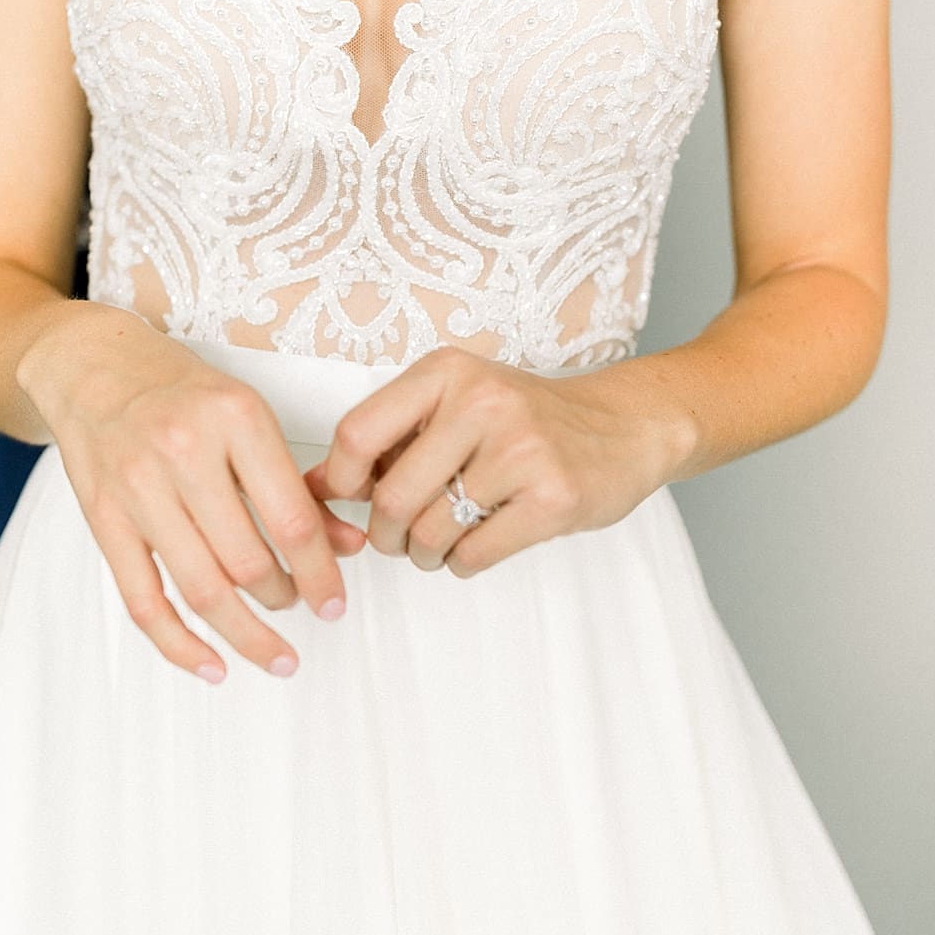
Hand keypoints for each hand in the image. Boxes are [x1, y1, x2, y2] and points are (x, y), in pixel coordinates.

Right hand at [21, 310, 365, 681]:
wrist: (90, 362)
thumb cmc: (181, 389)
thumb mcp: (249, 416)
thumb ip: (297, 484)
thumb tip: (347, 546)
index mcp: (235, 418)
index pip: (291, 520)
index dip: (321, 573)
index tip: (335, 601)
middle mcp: (184, 451)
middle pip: (249, 561)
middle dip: (285, 598)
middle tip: (300, 605)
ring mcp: (138, 488)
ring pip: (202, 588)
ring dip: (246, 633)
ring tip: (274, 651)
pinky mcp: (103, 518)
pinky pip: (143, 601)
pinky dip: (180, 644)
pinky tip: (212, 665)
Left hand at [304, 346, 692, 575]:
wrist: (627, 425)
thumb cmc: (526, 420)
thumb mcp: (455, 404)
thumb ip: (387, 439)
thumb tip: (307, 489)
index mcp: (446, 372)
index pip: (356, 435)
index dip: (340, 482)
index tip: (353, 498)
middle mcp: (481, 403)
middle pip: (390, 499)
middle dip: (386, 535)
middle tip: (401, 536)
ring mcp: (521, 450)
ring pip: (429, 535)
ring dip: (426, 554)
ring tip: (445, 538)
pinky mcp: (553, 497)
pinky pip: (473, 555)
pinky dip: (463, 562)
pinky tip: (481, 540)